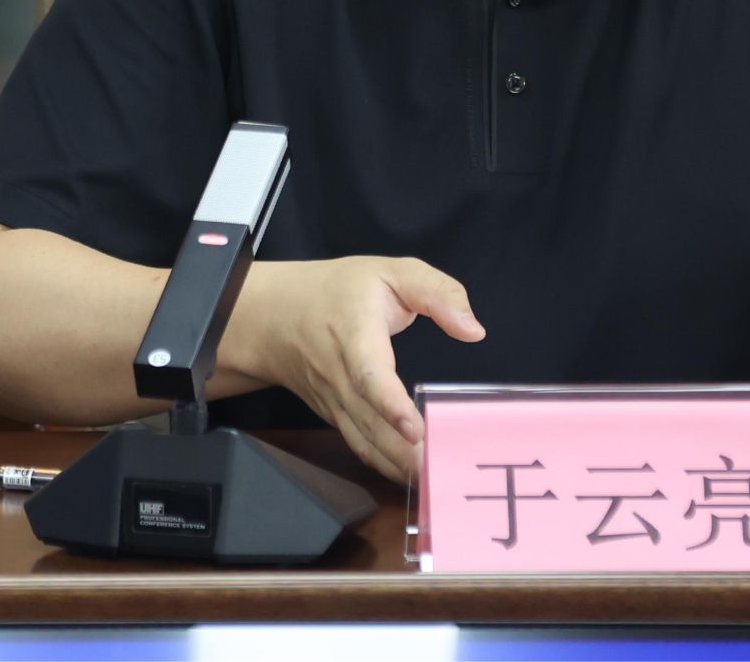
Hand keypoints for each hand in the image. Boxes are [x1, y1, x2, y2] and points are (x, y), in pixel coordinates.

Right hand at [222, 256, 484, 482]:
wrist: (276, 316)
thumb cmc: (338, 292)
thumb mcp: (391, 271)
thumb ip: (437, 292)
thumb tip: (473, 328)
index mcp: (355, 335)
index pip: (369, 375)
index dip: (390, 405)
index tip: (414, 428)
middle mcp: (340, 375)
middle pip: (370, 421)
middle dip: (404, 450)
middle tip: (439, 468)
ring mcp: (335, 401)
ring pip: (364, 441)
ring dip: (396, 464)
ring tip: (432, 480)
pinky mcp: (335, 416)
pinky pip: (359, 445)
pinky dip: (383, 465)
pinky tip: (410, 476)